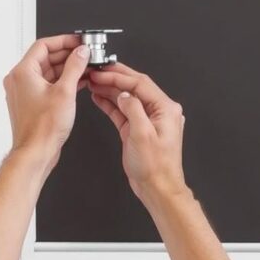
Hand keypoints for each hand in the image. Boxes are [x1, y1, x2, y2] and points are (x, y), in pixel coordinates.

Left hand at [2, 35, 90, 171]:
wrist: (36, 151)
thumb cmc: (43, 128)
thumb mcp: (65, 91)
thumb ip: (75, 67)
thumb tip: (81, 52)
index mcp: (23, 72)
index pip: (43, 45)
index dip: (63, 40)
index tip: (78, 41)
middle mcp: (20, 80)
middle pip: (46, 57)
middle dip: (68, 54)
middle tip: (86, 53)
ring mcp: (24, 91)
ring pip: (48, 71)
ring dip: (67, 68)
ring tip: (86, 67)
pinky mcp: (31, 101)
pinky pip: (47, 83)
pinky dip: (62, 80)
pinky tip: (79, 81)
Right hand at [87, 63, 188, 204]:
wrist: (157, 188)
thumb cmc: (155, 167)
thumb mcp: (142, 134)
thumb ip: (133, 109)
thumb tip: (124, 94)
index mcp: (166, 108)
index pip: (140, 83)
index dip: (119, 76)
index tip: (102, 71)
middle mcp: (159, 111)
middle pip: (134, 87)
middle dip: (114, 78)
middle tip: (96, 72)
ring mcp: (149, 120)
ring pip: (127, 98)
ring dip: (110, 90)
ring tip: (93, 82)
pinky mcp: (138, 129)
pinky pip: (123, 111)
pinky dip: (111, 104)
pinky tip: (99, 97)